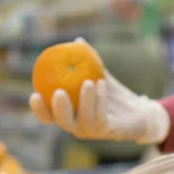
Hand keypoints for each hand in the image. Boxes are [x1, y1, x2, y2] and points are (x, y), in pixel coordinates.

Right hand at [29, 41, 169, 144]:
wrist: (138, 111)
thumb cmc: (113, 95)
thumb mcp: (99, 76)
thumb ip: (88, 63)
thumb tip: (77, 41)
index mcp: (70, 114)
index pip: (48, 116)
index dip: (39, 109)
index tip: (34, 94)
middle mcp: (77, 125)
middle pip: (60, 121)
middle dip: (57, 109)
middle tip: (59, 92)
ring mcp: (92, 131)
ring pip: (82, 120)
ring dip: (84, 100)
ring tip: (88, 81)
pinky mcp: (107, 132)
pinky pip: (100, 117)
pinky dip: (99, 101)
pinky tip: (100, 84)